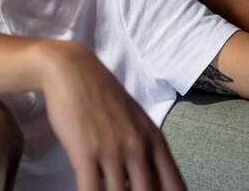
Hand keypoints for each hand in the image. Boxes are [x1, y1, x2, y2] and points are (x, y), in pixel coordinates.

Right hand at [38, 40, 185, 190]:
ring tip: (102, 189)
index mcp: (154, 139)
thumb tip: (148, 184)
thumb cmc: (101, 96)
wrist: (72, 69)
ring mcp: (113, 149)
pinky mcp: (86, 151)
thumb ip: (145, 152)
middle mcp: (138, 146)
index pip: (175, 187)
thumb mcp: (134, 120)